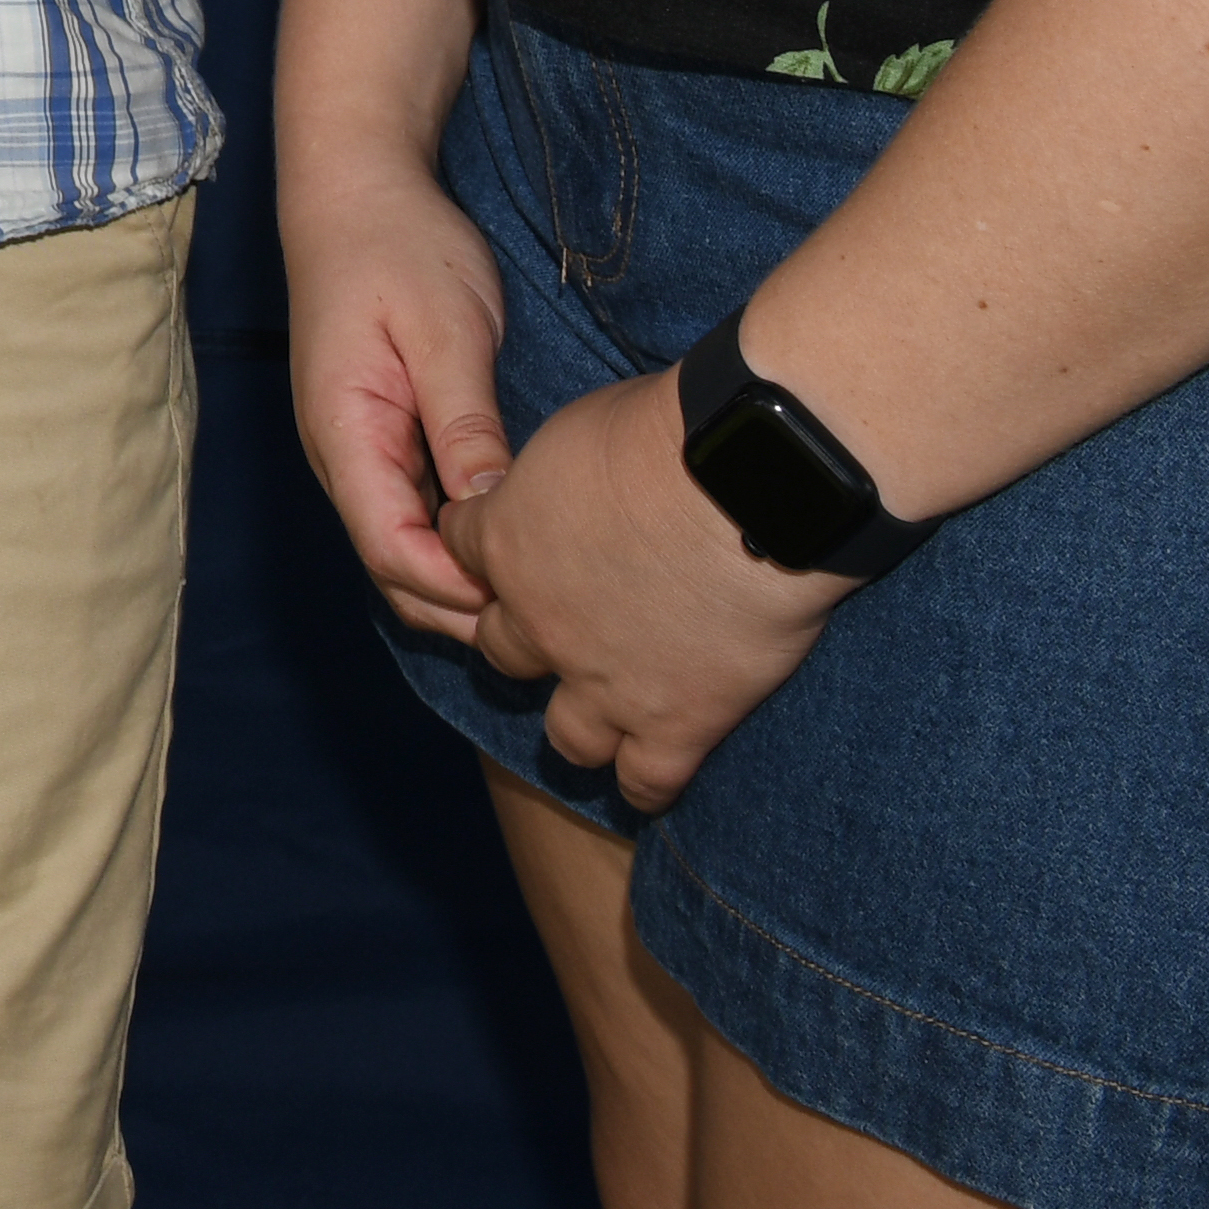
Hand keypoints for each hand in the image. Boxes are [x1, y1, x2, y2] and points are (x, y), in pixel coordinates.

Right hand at [275, 143, 513, 637]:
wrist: (356, 190)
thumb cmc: (399, 248)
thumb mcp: (444, 330)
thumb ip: (463, 423)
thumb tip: (491, 511)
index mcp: (345, 434)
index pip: (389, 547)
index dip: (454, 587)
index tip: (528, 598)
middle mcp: (342, 457)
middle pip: (394, 567)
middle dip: (462, 604)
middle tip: (554, 619)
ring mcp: (360, 451)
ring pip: (404, 548)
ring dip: (461, 580)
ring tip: (544, 592)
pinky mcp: (385, 438)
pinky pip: (415, 514)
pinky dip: (457, 545)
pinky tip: (514, 544)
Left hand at [442, 366, 837, 804]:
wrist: (750, 481)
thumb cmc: (670, 431)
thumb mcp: (584, 423)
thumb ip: (562, 469)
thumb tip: (569, 474)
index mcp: (506, 540)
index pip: (458, 549)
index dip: (481, 544)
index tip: (509, 535)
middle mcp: (540, 621)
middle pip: (501, 649)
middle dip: (524, 637)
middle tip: (562, 627)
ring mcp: (605, 682)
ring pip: (566, 735)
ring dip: (578, 723)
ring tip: (602, 713)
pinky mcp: (677, 723)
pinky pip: (646, 782)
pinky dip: (647, 784)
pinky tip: (652, 777)